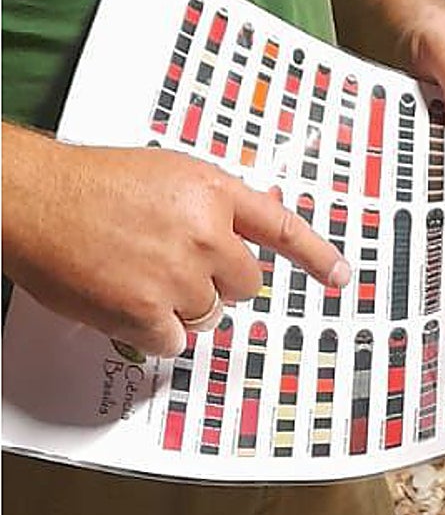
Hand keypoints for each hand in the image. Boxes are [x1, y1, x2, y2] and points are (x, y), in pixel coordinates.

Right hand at [2, 126, 348, 356]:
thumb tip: (268, 206)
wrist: (34, 198)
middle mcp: (205, 233)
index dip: (317, 256)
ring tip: (143, 275)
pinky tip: (130, 301)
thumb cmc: (93, 183)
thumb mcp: (170, 174)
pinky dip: (156, 331)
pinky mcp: (147, 311)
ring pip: (212, 314)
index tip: (339, 276)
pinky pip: (176, 340)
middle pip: (247, 283)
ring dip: (185, 306)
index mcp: (214, 192)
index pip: (283, 228)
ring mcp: (178, 274)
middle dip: (219, 281)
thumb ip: (221, 199)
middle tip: (178, 265)